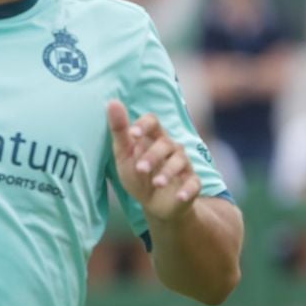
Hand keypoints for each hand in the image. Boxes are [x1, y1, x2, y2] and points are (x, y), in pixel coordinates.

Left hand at [107, 101, 201, 223]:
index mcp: (153, 138)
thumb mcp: (124, 154)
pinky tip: (179, 196)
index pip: (153, 122)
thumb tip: (112, 102)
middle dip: (153, 156)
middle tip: (140, 169)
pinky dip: (188, 190)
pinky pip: (194, 183)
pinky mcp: (192, 183)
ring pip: (180, 162)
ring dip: (168, 173)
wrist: (154, 203)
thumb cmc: (137, 174)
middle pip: (166, 144)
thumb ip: (119, 130)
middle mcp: (171, 148)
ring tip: (156, 184)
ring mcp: (183, 165)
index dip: (144, 125)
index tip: (132, 134)